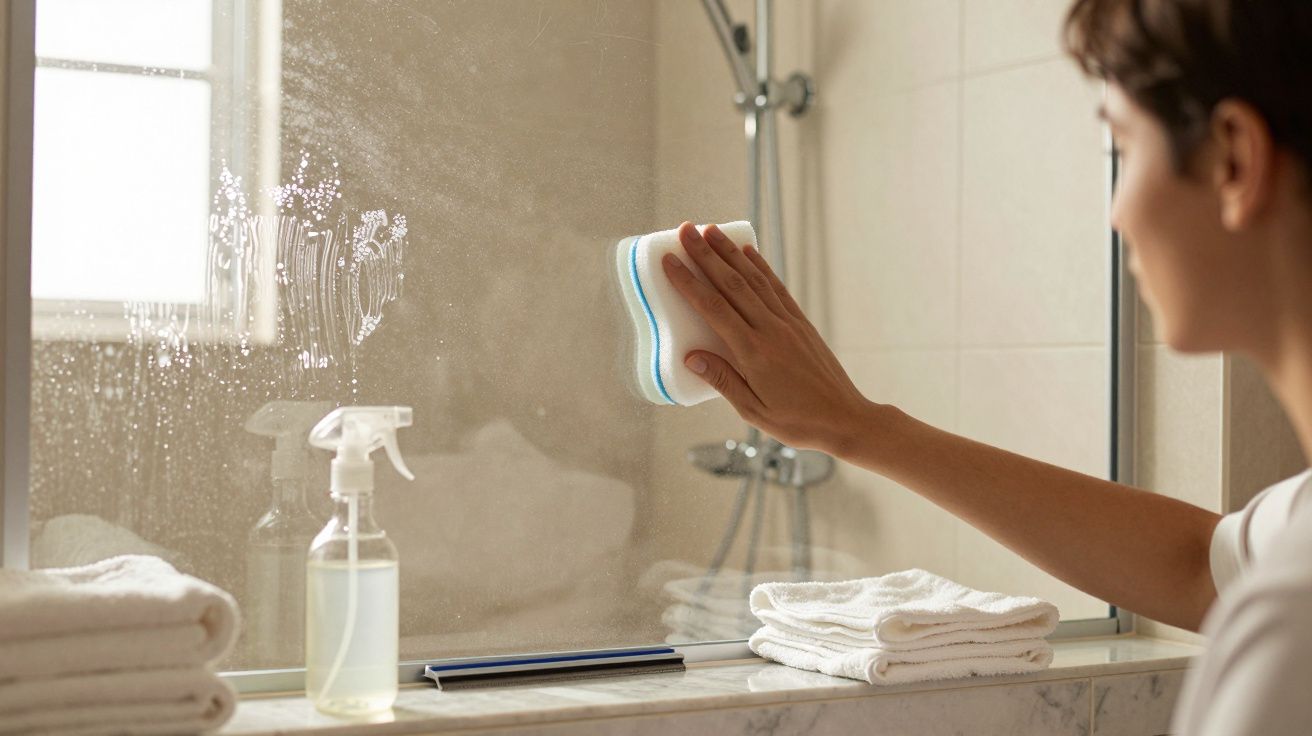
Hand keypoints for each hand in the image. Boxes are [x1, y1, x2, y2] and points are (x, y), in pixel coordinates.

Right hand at [662, 221, 874, 454]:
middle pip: (731, 284)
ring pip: (754, 279)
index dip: (688, 281)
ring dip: (730, 252)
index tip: (669, 260)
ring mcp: (788, 323)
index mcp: (753, 353)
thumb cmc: (797, 421)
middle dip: (706, 254)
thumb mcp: (752, 411)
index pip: (713, 308)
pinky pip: (776, 287)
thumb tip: (691, 357)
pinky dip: (760, 266)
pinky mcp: (801, 323)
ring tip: (711, 230)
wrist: (845, 418)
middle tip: (685, 230)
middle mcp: (771, 330)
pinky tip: (748, 251)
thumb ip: (722, 381)